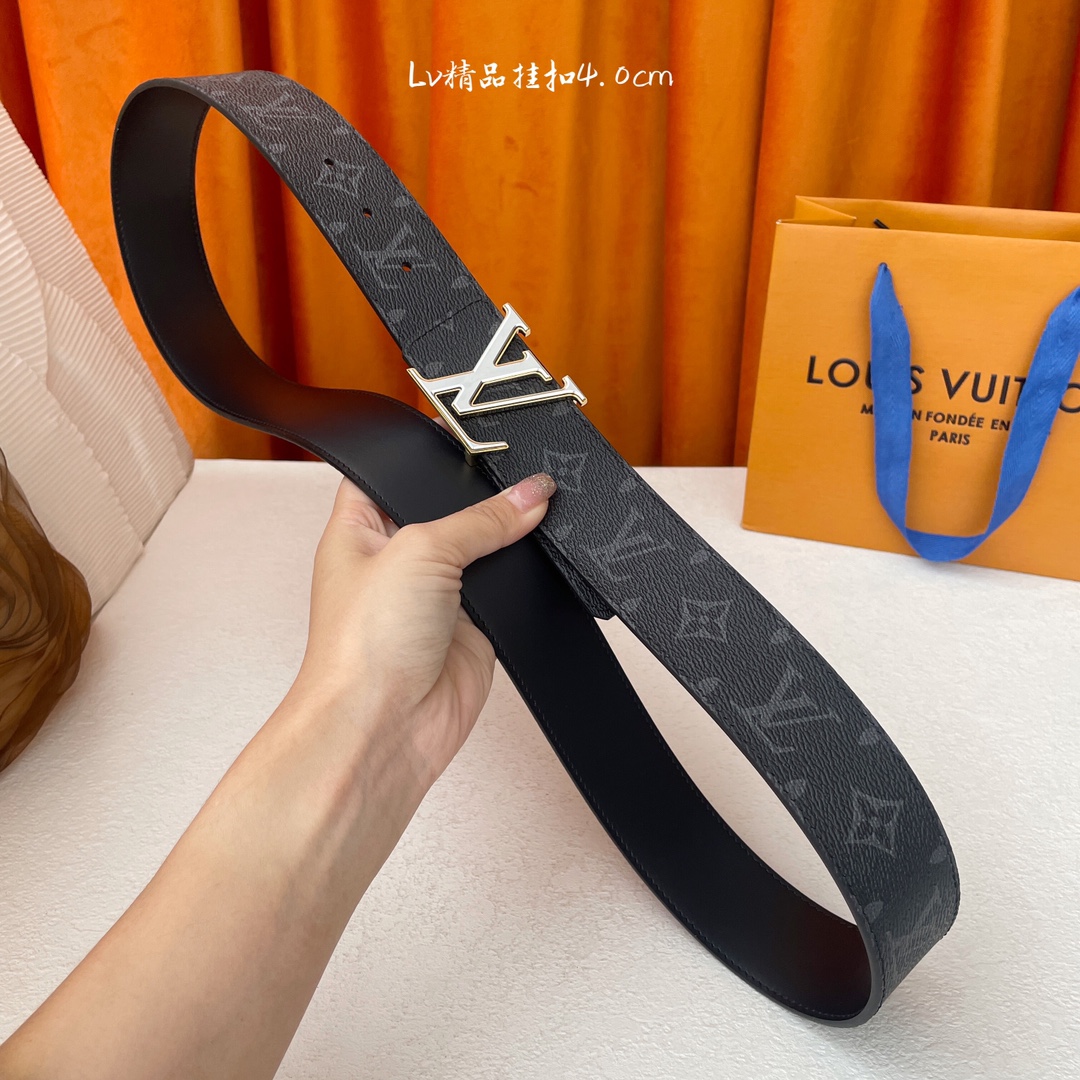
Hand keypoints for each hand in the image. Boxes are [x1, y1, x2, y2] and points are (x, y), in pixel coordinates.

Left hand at [292, 469, 556, 787]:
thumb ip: (480, 519)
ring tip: (533, 513)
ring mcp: (435, 595)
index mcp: (359, 529)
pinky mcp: (473, 628)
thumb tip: (529, 493)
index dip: (427, 455)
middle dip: (482, 498)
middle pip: (449, 509)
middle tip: (517, 474)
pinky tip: (537, 560)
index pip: (391, 473)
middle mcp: (396, 560)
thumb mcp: (420, 551)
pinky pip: (508, 591)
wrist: (383, 725)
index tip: (473, 438)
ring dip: (507, 540)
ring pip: (484, 550)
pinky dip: (525, 580)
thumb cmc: (361, 646)